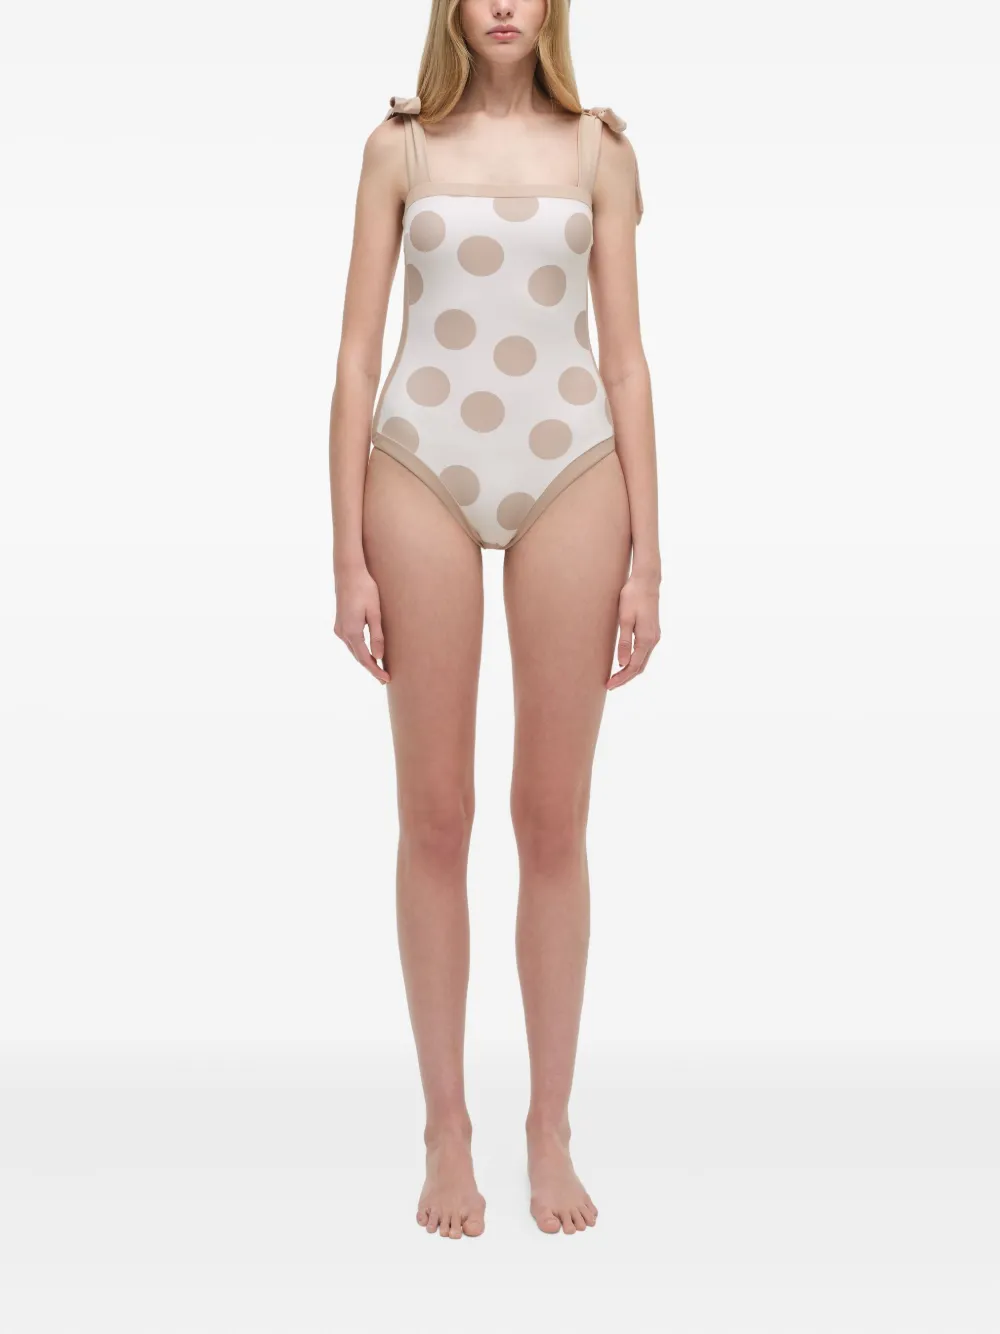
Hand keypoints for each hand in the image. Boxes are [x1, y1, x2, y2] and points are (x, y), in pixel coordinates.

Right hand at [333, 564, 389, 683]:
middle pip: (358, 657)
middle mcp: (342, 633)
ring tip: (378, 668)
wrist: (348, 572)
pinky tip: (368, 653)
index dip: (375, 670)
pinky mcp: (340, 623)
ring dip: (365, 660)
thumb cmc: (365, 589)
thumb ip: (377, 635)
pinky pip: (351, 642)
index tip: (386, 679)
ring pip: (353, 650)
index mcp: (352, 631)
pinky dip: (359, 650)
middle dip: (371, 668)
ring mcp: (339, 628)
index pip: (365, 658)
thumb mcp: (375, 612)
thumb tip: (379, 657)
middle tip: (384, 678)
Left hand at [607, 570, 660, 689]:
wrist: (646, 580)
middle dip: (625, 678)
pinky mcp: (652, 631)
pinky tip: (625, 662)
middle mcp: (653, 640)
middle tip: (609, 685)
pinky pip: (644, 652)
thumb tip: (622, 663)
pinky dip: (635, 661)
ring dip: (630, 671)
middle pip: (640, 667)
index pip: (633, 667)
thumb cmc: (633, 596)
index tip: (609, 685)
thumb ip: (624, 642)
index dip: (621, 678)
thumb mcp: (625, 619)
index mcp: (646, 639)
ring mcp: (654, 636)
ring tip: (615, 677)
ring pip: (642, 660)